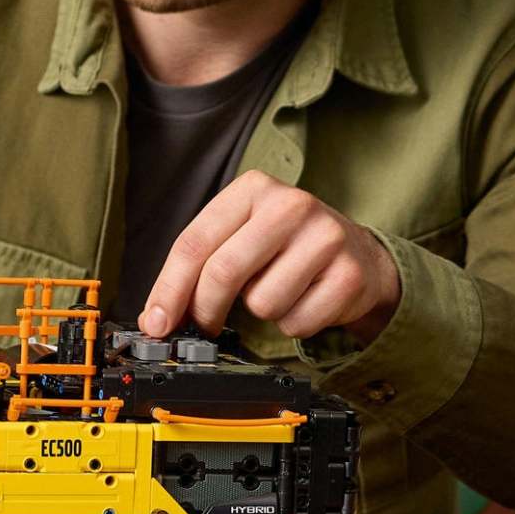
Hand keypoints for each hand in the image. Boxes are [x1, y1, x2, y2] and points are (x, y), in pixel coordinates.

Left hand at [140, 170, 400, 344]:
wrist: (358, 254)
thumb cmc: (285, 246)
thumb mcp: (239, 235)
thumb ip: (197, 267)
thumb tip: (156, 318)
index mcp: (252, 188)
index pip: (194, 242)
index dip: (169, 289)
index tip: (155, 323)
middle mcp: (291, 205)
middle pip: (224, 272)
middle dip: (205, 310)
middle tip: (205, 325)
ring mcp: (325, 237)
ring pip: (262, 303)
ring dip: (261, 312)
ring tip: (278, 290)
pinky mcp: (349, 275)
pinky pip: (296, 323)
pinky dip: (292, 324)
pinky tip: (304, 300)